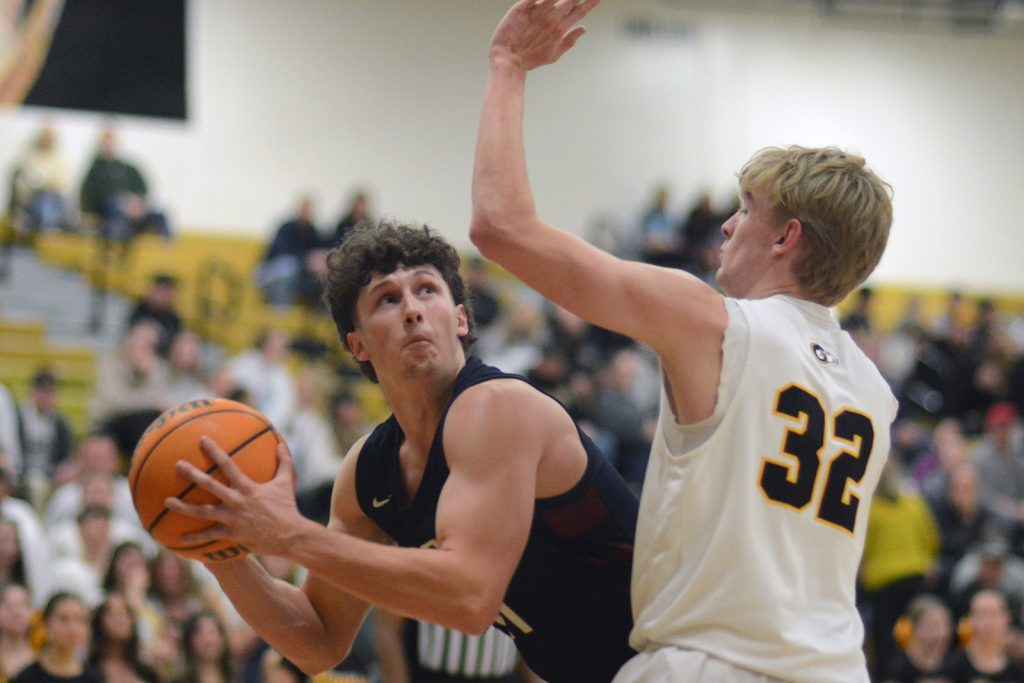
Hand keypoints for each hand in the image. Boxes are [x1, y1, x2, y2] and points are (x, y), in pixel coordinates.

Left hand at [165, 437, 307, 559]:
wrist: (290, 535)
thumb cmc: (288, 508)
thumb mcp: (286, 483)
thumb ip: (284, 462)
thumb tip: (281, 443)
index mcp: (247, 486)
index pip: (227, 464)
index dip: (214, 451)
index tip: (202, 439)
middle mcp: (237, 500)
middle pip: (209, 485)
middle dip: (192, 474)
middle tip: (178, 465)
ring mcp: (232, 518)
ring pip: (203, 512)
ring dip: (183, 507)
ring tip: (167, 501)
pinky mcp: (231, 534)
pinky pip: (209, 536)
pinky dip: (194, 538)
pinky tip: (179, 538)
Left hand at [490, 0, 599, 70]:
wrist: (508, 60)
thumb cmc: (529, 59)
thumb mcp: (553, 54)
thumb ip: (569, 40)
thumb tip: (584, 29)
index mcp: (560, 29)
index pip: (580, 11)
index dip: (591, 2)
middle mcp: (551, 19)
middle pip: (570, 0)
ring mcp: (537, 13)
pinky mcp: (522, 8)